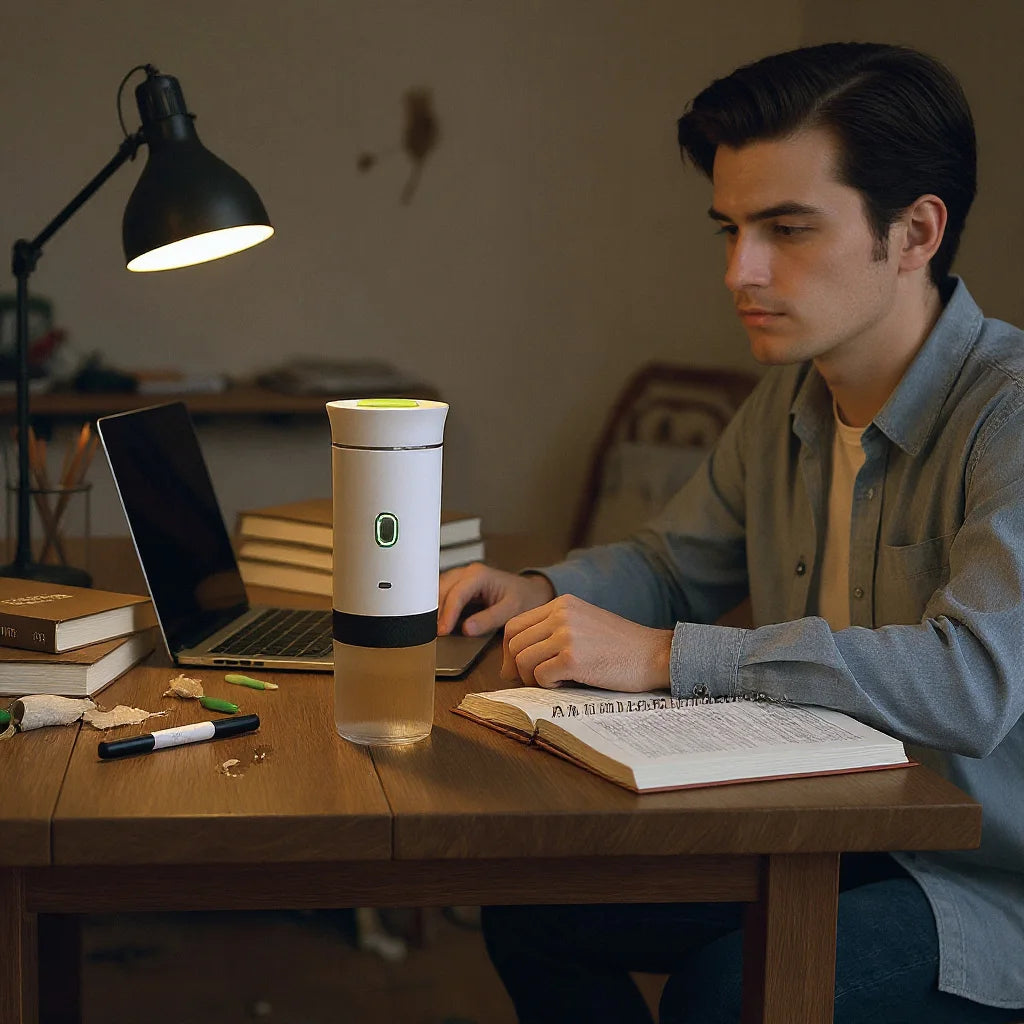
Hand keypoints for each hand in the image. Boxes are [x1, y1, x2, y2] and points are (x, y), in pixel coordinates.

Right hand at [438, 563, 554, 636]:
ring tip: (430, 629)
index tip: (442, 632)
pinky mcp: (459, 587)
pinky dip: (438, 608)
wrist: (532, 593)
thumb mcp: (512, 610)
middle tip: (430, 633)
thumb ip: (490, 619)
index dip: (447, 614)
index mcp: (479, 575)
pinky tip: (436, 622)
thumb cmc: (525, 599)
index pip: (457, 594)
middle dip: (435, 611)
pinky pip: (443, 595)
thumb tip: (466, 629)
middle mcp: (467, 573)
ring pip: (438, 591)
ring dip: (433, 609)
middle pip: (442, 590)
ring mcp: (461, 578)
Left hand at [500, 594, 672, 692]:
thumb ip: (552, 634)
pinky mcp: (573, 658)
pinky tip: (566, 684)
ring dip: (531, 679)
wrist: (655, 655)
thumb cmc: (621, 648)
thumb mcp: (584, 626)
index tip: (515, 668)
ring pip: (522, 660)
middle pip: (514, 642)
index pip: (515, 625)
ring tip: (553, 683)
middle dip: (514, 667)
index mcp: (562, 604)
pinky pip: (540, 676)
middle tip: (529, 682)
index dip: (509, 650)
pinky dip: (547, 685)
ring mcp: (567, 634)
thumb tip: (512, 663)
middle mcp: (562, 614)